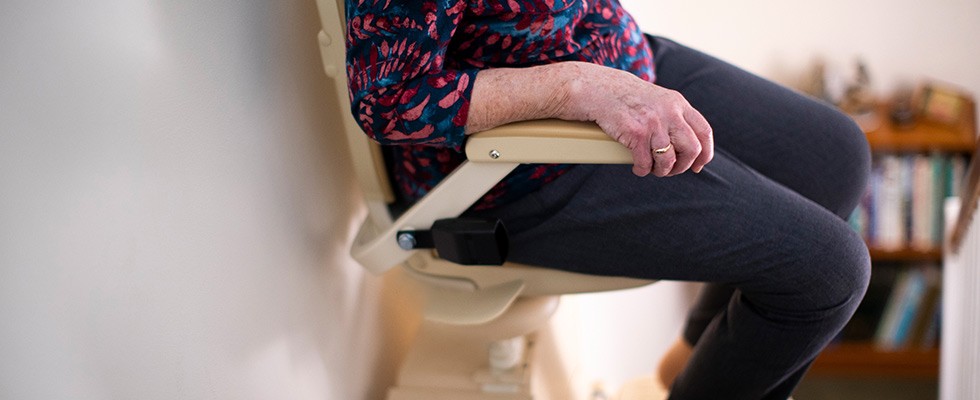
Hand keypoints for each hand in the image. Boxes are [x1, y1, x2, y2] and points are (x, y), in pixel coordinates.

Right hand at [565, 63, 713, 176]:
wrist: (599, 89)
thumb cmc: (627, 98)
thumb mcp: (659, 100)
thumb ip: (675, 116)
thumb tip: (688, 144)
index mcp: (678, 103)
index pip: (704, 132)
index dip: (705, 153)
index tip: (698, 165)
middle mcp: (670, 112)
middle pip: (691, 149)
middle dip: (683, 166)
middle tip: (671, 170)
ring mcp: (653, 123)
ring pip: (668, 160)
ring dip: (661, 171)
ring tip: (653, 170)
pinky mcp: (635, 133)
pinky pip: (645, 162)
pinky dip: (642, 170)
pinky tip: (638, 168)